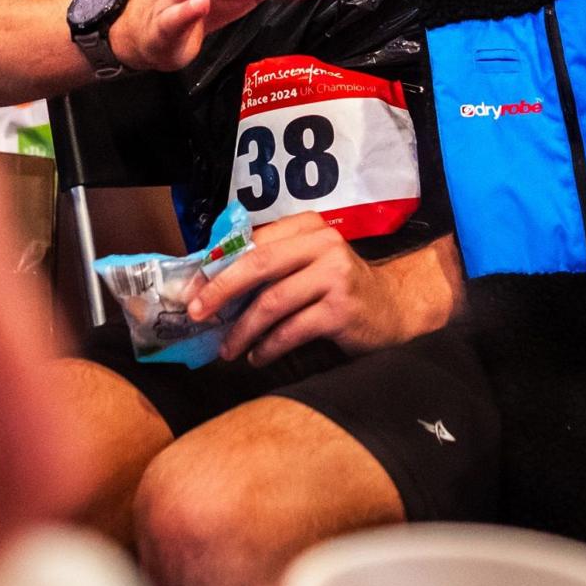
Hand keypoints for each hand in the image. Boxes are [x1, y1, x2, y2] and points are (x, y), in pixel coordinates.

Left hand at [188, 214, 462, 365]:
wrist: (393, 310)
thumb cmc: (339, 289)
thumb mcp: (308, 265)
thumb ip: (271, 264)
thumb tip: (209, 283)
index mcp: (309, 228)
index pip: (253, 243)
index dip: (218, 266)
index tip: (192, 289)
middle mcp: (324, 245)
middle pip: (258, 265)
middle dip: (221, 291)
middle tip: (197, 315)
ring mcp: (335, 277)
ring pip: (272, 303)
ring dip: (243, 330)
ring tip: (228, 349)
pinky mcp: (342, 310)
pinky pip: (292, 330)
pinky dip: (269, 347)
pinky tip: (258, 357)